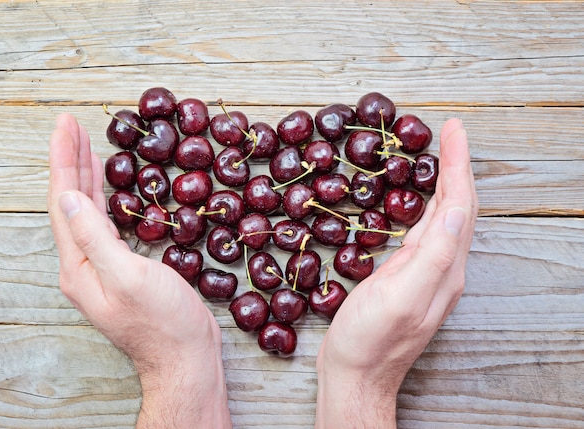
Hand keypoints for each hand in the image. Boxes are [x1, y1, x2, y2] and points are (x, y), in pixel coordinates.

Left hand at [47, 114, 231, 428]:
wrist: (185, 356)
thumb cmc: (162, 322)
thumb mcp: (129, 277)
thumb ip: (95, 237)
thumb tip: (69, 197)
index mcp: (79, 265)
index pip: (64, 202)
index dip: (64, 160)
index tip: (66, 125)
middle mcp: (84, 264)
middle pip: (71, 202)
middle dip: (71, 161)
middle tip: (72, 125)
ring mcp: (103, 267)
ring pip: (88, 211)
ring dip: (86, 176)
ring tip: (86, 146)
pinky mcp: (124, 268)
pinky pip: (106, 222)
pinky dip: (105, 197)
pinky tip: (108, 187)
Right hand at [315, 118, 477, 427]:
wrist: (356, 374)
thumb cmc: (370, 339)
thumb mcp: (402, 295)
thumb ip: (434, 254)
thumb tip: (454, 208)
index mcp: (445, 267)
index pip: (459, 204)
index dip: (458, 164)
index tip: (453, 129)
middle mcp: (443, 268)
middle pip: (457, 207)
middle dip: (456, 166)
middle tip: (448, 133)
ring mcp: (426, 274)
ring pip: (443, 218)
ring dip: (445, 182)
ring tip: (439, 156)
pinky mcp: (408, 278)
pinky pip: (425, 232)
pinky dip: (425, 205)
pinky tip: (417, 201)